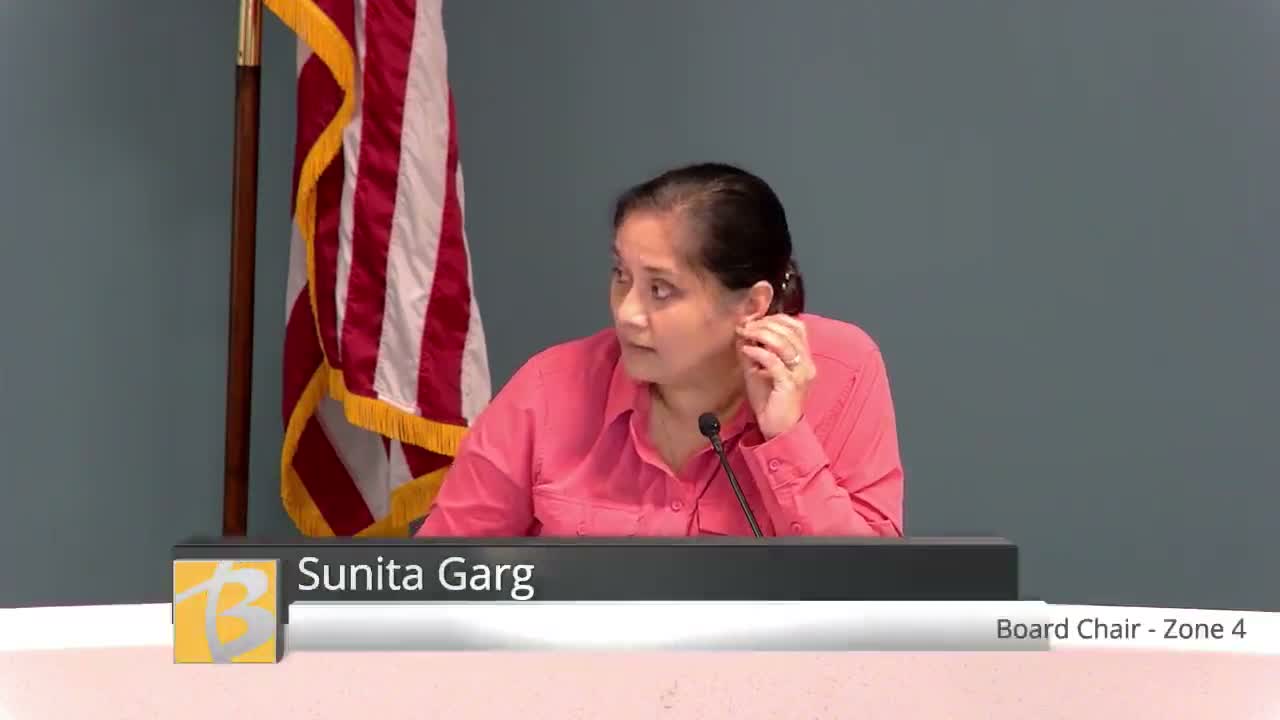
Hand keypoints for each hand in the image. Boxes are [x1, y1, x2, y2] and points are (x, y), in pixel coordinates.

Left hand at [736, 314, 814, 438]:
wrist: (779, 430)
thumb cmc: (771, 401)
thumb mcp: (760, 371)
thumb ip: (755, 351)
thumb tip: (742, 331)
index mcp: (804, 358)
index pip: (797, 326)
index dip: (775, 318)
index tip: (754, 319)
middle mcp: (806, 363)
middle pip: (790, 330)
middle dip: (765, 323)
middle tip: (745, 325)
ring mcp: (800, 373)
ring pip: (783, 342)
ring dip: (761, 334)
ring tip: (745, 333)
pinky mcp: (790, 384)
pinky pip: (774, 361)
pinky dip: (758, 352)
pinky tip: (747, 350)